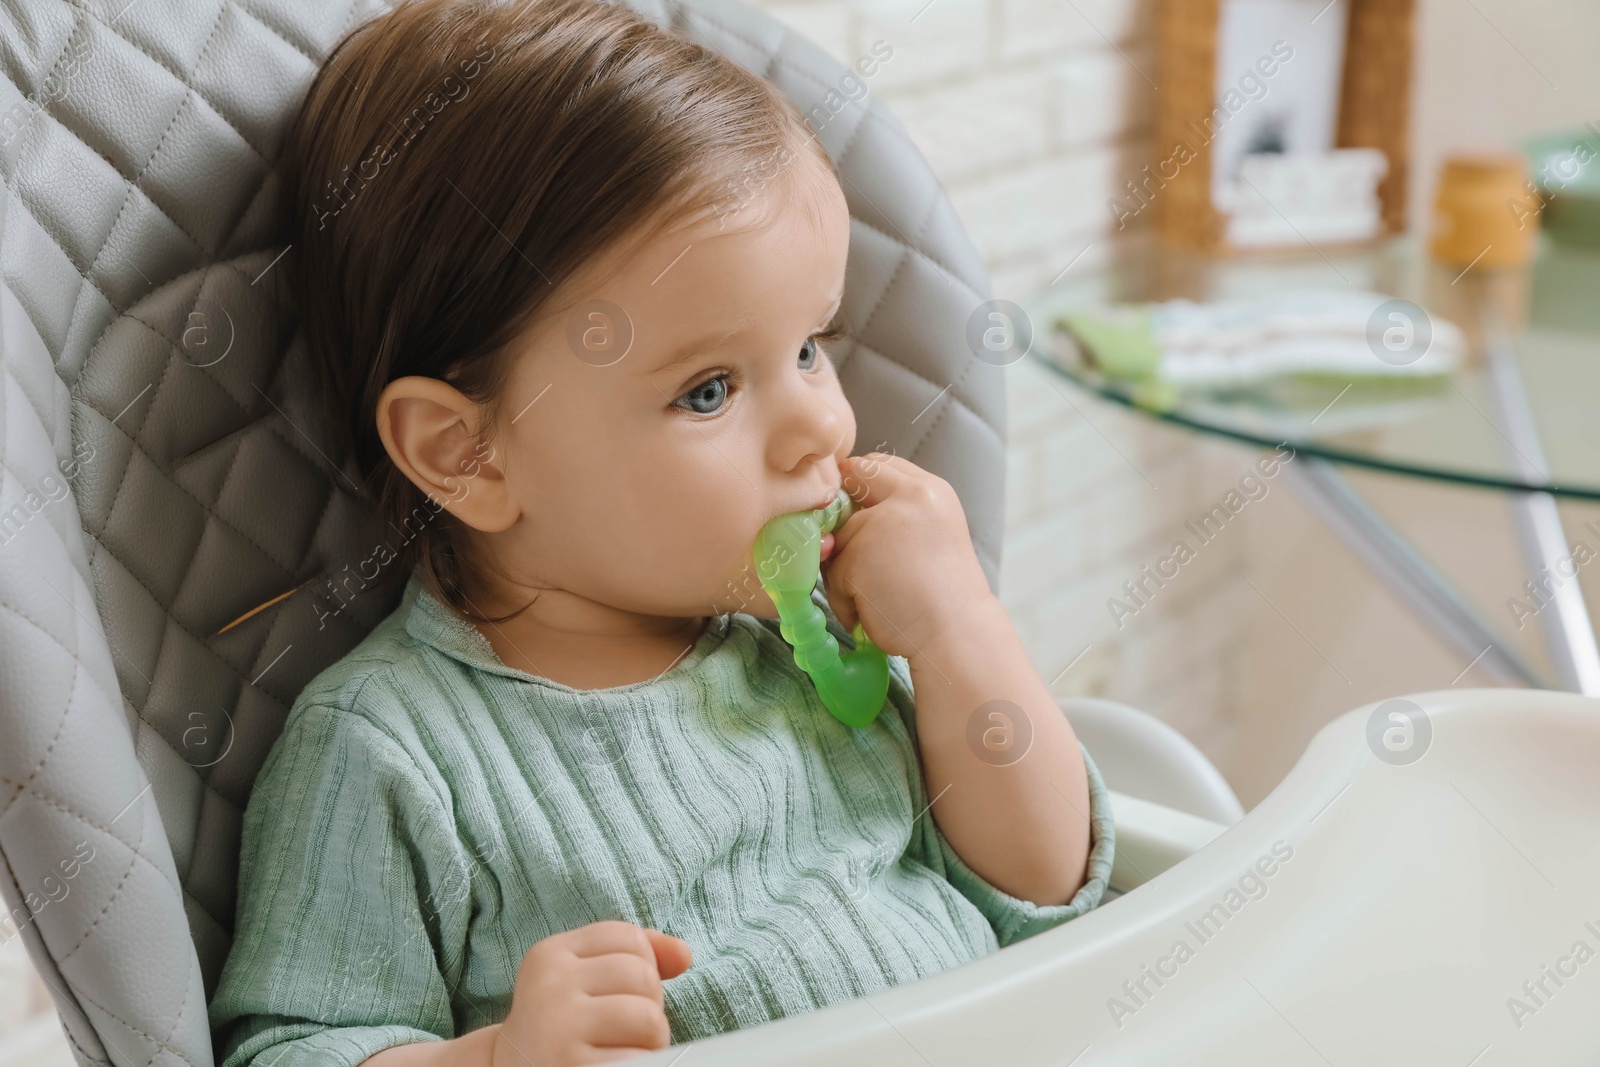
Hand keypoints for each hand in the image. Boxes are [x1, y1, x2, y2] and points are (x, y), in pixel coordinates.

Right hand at [492, 921, 692, 1066]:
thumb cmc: (560, 1027)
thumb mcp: (583, 980)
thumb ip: (634, 957)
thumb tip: (684, 955)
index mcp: (550, 955)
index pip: (628, 938)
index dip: (641, 967)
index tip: (616, 995)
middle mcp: (548, 987)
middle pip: (642, 975)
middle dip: (648, 1005)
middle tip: (620, 1030)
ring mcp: (558, 1029)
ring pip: (649, 1018)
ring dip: (651, 1041)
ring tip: (622, 1050)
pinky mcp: (572, 1066)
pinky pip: (638, 1059)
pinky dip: (639, 1064)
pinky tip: (613, 1066)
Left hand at [820, 453, 995, 660]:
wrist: (957, 637)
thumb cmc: (942, 600)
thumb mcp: (929, 537)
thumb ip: (894, 517)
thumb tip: (838, 518)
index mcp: (932, 491)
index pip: (876, 466)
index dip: (860, 493)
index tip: (865, 527)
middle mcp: (911, 495)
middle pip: (849, 488)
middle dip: (847, 523)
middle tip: (867, 561)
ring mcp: (883, 522)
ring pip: (837, 537)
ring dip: (845, 570)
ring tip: (880, 595)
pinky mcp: (859, 554)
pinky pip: (831, 573)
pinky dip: (844, 598)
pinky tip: (872, 610)